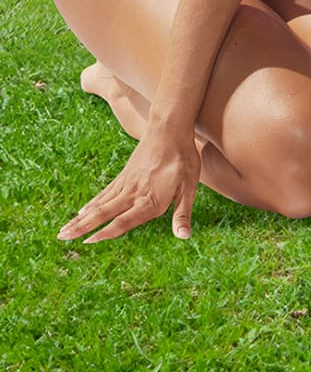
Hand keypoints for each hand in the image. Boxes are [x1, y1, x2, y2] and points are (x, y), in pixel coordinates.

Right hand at [58, 127, 201, 243]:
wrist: (170, 128)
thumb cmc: (183, 159)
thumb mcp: (190, 187)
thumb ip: (183, 214)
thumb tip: (184, 236)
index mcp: (149, 201)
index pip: (123, 221)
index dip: (106, 233)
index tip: (87, 242)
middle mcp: (133, 194)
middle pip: (103, 214)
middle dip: (82, 227)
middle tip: (60, 238)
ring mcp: (126, 184)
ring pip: (99, 205)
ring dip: (81, 219)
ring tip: (63, 230)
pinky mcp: (124, 176)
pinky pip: (105, 193)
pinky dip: (92, 204)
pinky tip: (82, 212)